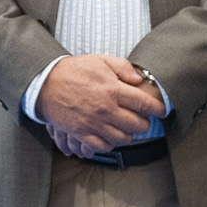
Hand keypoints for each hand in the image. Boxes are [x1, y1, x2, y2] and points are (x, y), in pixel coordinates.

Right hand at [36, 54, 163, 156]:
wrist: (46, 83)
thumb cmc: (74, 70)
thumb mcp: (100, 60)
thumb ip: (123, 67)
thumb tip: (140, 79)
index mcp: (112, 89)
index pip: (144, 104)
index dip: (157, 109)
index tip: (160, 110)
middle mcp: (106, 109)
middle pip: (137, 125)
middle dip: (145, 124)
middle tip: (143, 120)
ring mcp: (94, 123)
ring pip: (123, 139)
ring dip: (129, 135)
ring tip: (127, 128)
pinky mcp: (82, 133)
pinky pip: (103, 146)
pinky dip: (111, 144)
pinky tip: (111, 136)